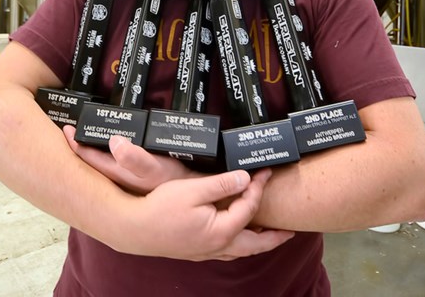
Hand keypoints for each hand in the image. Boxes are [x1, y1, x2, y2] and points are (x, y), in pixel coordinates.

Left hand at [63, 125, 194, 193]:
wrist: (197, 196)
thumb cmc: (175, 183)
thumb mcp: (156, 170)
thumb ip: (135, 159)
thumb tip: (113, 142)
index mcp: (117, 173)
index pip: (88, 158)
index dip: (75, 143)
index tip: (66, 127)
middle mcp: (119, 175)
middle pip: (92, 159)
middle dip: (80, 143)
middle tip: (69, 126)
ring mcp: (128, 175)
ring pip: (104, 159)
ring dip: (95, 146)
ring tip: (87, 130)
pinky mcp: (139, 172)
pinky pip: (118, 159)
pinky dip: (112, 149)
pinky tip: (114, 142)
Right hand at [118, 168, 294, 260]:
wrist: (133, 228)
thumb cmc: (160, 208)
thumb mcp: (193, 189)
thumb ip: (221, 184)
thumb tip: (244, 178)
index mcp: (221, 230)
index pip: (248, 207)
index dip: (257, 188)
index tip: (263, 172)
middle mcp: (218, 246)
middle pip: (255, 243)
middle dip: (274, 237)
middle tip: (291, 230)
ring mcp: (206, 252)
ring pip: (240, 251)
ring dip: (258, 243)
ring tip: (269, 236)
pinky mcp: (196, 251)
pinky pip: (227, 251)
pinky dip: (239, 245)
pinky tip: (236, 237)